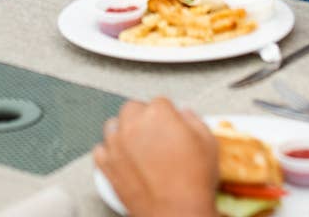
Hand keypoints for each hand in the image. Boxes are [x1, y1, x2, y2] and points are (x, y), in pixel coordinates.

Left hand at [93, 99, 218, 216]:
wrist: (177, 213)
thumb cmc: (192, 183)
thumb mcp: (208, 143)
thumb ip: (194, 120)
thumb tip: (185, 115)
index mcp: (158, 113)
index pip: (160, 102)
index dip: (167, 114)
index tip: (171, 123)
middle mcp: (134, 124)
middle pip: (132, 108)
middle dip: (142, 117)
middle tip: (154, 133)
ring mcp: (117, 144)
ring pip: (113, 126)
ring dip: (123, 131)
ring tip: (136, 145)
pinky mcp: (107, 166)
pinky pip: (100, 151)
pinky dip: (109, 153)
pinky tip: (122, 159)